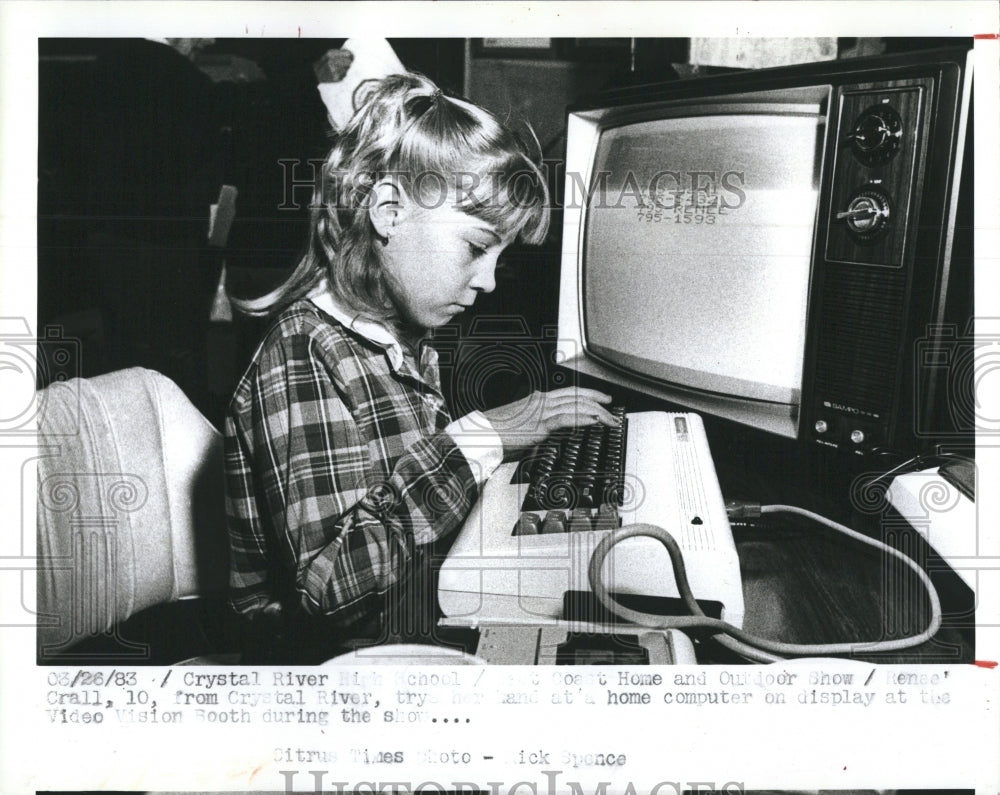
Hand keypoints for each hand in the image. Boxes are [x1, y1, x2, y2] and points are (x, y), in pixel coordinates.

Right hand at [481, 388, 617, 454]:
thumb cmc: (496, 433)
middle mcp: (541, 401)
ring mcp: (541, 412)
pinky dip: (584, 418)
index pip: (568, 393)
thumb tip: (548, 433)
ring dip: (597, 412)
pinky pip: (567, 418)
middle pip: (576, 396)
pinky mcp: (540, 425)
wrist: (482, 435)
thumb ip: (537, 425)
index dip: (588, 395)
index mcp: (537, 399)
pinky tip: (595, 421)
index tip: (600, 400)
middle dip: (598, 401)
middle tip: (611, 408)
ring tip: (610, 419)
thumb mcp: (521, 424)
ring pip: (576, 406)